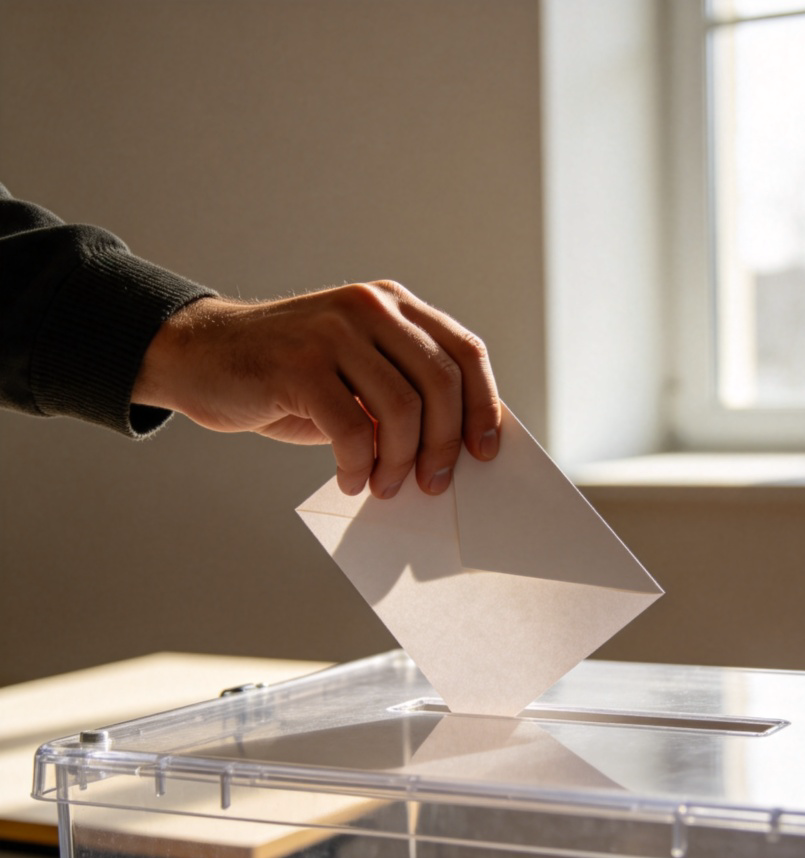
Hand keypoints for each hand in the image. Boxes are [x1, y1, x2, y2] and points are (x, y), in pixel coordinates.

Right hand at [133, 281, 500, 496]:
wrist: (202, 356)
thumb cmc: (289, 377)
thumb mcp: (356, 372)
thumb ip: (402, 392)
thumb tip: (454, 448)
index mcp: (393, 305)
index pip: (465, 352)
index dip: (483, 406)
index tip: (483, 452)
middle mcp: (370, 308)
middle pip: (441, 383)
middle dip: (444, 446)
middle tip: (432, 483)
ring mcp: (334, 331)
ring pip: (402, 410)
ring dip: (398, 463)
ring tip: (383, 485)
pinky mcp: (299, 364)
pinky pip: (353, 430)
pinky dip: (358, 466)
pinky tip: (349, 478)